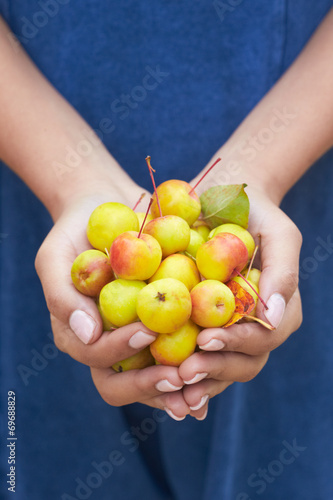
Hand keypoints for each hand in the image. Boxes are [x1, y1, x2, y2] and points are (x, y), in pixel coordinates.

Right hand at [35, 184, 205, 419]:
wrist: (107, 208)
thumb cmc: (75, 232)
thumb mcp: (56, 257)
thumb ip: (62, 297)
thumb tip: (88, 335)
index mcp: (80, 335)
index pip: (96, 356)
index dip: (120, 351)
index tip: (147, 331)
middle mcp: (106, 345)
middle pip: (122, 385)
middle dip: (149, 385)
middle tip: (179, 377)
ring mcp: (134, 339)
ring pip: (152, 379)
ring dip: (177, 389)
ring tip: (203, 384)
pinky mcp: (162, 327)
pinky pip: (177, 353)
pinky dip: (195, 364)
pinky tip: (218, 362)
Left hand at [177, 185, 302, 418]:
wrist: (224, 199)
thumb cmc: (256, 213)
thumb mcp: (278, 233)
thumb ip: (283, 271)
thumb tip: (272, 315)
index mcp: (276, 311)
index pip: (263, 338)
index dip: (237, 343)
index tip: (207, 338)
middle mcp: (254, 327)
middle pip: (242, 363)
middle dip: (215, 370)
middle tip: (184, 372)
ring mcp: (227, 330)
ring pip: (219, 369)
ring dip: (197, 381)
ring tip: (171, 384)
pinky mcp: (200, 326)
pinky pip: (194, 355)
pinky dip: (179, 373)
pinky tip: (160, 383)